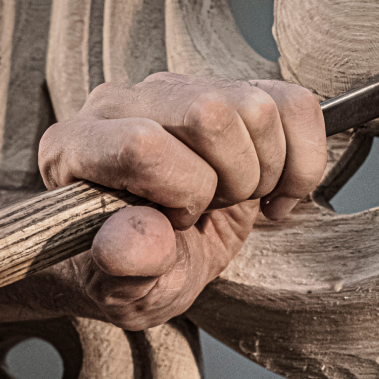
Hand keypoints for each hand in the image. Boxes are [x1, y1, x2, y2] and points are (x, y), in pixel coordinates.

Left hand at [39, 72, 326, 329]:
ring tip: (232, 199)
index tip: (177, 223)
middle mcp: (120, 104)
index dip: (180, 194)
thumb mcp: (121, 290)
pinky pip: (295, 104)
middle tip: (210, 211)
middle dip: (229, 180)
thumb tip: (138, 235)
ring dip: (263, 170)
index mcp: (75, 149)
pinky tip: (270, 188)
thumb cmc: (127, 272)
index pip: (142, 145)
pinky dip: (303, 159)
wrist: (148, 253)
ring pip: (257, 106)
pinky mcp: (227, 87)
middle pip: (208, 113)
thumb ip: (125, 268)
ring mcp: (176, 90)